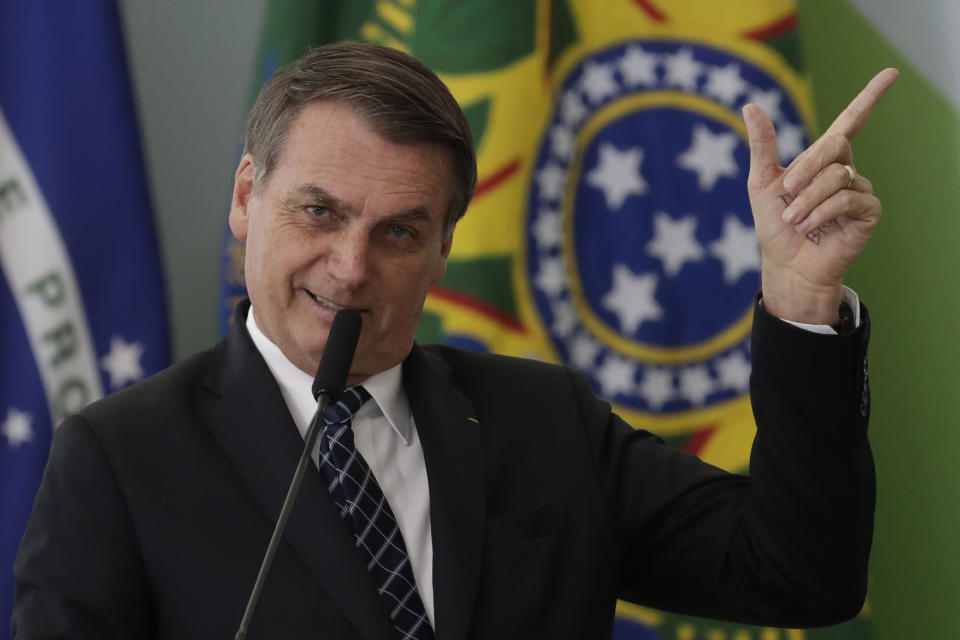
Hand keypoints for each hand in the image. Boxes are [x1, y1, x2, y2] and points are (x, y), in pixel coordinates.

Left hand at [743, 68, 897, 323]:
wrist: (786, 265)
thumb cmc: (774, 226)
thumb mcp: (762, 183)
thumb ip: (762, 145)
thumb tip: (750, 105)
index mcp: (821, 159)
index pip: (850, 121)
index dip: (870, 97)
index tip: (891, 73)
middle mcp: (843, 170)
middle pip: (836, 145)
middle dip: (806, 168)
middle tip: (786, 192)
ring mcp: (858, 189)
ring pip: (837, 176)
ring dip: (808, 200)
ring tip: (794, 220)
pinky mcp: (867, 211)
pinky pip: (848, 198)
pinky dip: (822, 212)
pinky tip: (810, 227)